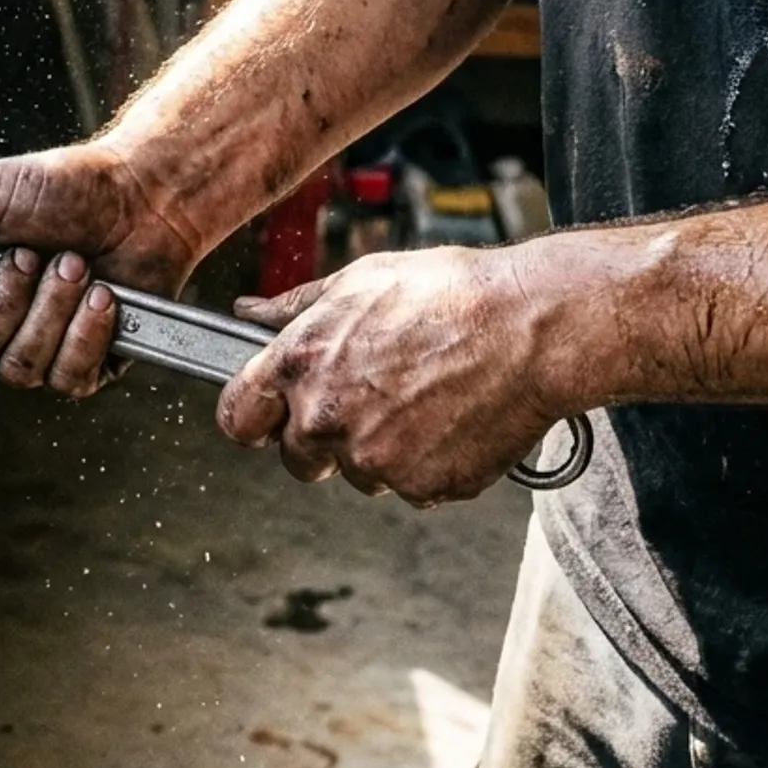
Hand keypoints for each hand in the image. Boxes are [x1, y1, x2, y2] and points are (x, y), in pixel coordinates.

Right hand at [0, 141, 204, 396]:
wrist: (140, 196)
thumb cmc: (62, 188)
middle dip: (6, 299)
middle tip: (35, 253)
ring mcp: (38, 350)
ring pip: (18, 369)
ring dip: (52, 308)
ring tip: (77, 263)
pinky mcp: (86, 365)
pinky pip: (69, 378)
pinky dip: (87, 332)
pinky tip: (105, 296)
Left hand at [217, 247, 574, 505]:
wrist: (531, 328)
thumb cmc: (451, 295)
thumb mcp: (360, 280)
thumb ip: (296, 306)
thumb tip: (250, 312)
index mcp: (300, 364)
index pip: (236, 419)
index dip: (253, 417)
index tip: (268, 415)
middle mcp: (327, 417)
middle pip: (297, 457)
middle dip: (322, 436)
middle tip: (368, 397)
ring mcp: (374, 459)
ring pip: (358, 472)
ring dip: (378, 447)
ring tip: (422, 396)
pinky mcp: (422, 487)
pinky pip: (410, 486)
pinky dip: (426, 461)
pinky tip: (450, 417)